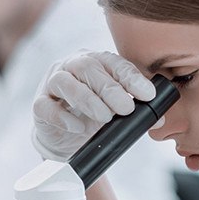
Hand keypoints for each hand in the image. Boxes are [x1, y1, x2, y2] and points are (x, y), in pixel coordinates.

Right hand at [32, 50, 157, 159]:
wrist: (66, 137)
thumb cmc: (94, 116)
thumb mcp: (117, 112)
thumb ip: (137, 112)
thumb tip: (159, 119)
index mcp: (97, 62)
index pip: (114, 63)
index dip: (131, 77)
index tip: (148, 94)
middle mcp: (72, 66)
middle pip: (89, 68)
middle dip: (110, 88)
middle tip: (127, 108)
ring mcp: (52, 83)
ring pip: (66, 82)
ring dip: (88, 100)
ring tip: (105, 117)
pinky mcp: (40, 104)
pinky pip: (46, 106)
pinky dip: (63, 117)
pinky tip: (78, 127)